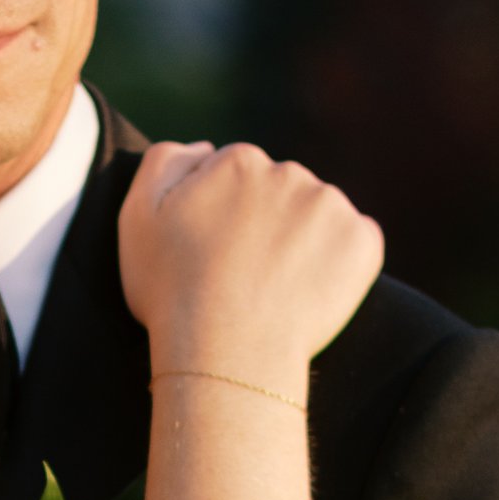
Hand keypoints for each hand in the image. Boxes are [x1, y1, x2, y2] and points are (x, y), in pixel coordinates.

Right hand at [117, 139, 382, 397]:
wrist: (225, 352)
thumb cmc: (172, 291)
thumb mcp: (137, 217)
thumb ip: (165, 162)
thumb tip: (206, 147)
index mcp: (237, 161)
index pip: (238, 176)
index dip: (226, 216)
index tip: (216, 253)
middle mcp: (288, 171)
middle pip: (281, 192)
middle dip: (268, 223)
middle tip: (245, 276)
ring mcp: (330, 205)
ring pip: (318, 216)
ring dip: (304, 241)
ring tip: (276, 288)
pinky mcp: (362, 241)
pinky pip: (356, 243)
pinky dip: (340, 265)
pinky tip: (308, 293)